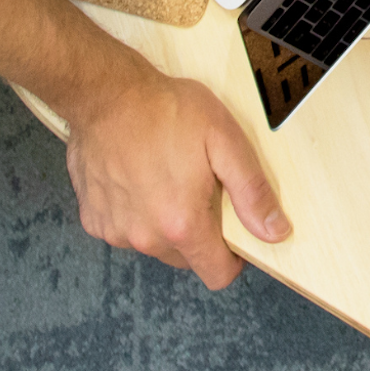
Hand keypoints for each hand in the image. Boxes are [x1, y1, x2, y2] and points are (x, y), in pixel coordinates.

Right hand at [66, 58, 287, 288]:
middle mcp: (145, 238)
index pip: (216, 274)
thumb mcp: (225, 140)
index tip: (236, 235)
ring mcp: (115, 232)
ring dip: (165, 221)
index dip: (233, 259)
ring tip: (168, 174)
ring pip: (154, 242)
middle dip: (199, 231)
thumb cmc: (166, 111)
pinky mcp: (93, 220)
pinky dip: (136, 211)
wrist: (107, 96)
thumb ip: (252, 191)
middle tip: (201, 186)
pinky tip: (139, 175)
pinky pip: (125, 228)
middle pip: (185, 258)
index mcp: (181, 224)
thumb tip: (276, 231)